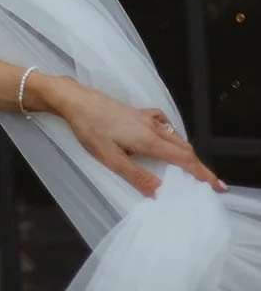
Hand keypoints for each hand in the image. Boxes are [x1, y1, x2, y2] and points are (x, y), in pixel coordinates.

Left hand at [51, 81, 226, 198]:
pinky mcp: (135, 112)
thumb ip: (137, 177)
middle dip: (197, 165)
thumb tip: (161, 193)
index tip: (219, 186)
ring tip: (190, 167)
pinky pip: (162, 123)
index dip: (203, 173)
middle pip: (183, 147)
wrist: (75, 100)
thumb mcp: (111, 159)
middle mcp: (152, 126)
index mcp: (149, 140)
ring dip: (185, 151)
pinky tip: (166, 137)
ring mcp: (144, 117)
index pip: (184, 159)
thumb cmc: (91, 130)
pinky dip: (171, 133)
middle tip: (207, 183)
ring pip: (174, 135)